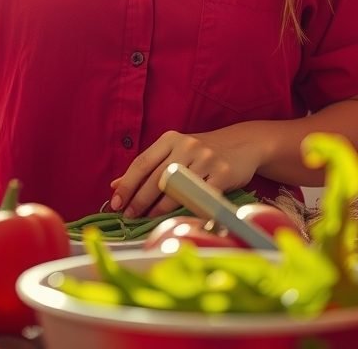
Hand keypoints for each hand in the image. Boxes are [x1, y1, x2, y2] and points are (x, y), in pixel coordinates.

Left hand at [109, 127, 261, 217]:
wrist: (242, 144)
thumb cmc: (201, 151)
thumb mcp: (173, 150)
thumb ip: (147, 166)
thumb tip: (115, 184)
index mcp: (170, 139)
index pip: (142, 162)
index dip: (127, 184)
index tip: (116, 202)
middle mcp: (187, 146)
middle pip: (157, 177)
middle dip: (139, 199)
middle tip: (129, 215)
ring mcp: (206, 159)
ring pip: (177, 189)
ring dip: (159, 208)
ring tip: (147, 217)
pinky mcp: (223, 174)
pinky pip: (200, 197)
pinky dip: (187, 209)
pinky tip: (177, 218)